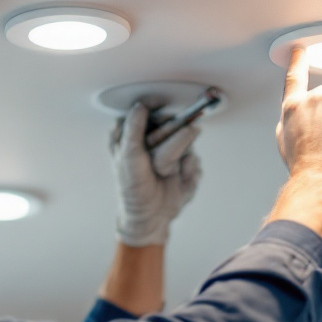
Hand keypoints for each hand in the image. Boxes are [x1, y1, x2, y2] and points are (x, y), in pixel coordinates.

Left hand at [110, 102, 202, 246]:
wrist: (150, 215)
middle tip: (156, 160)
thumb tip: (141, 106)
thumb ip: (133, 128)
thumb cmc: (133, 187)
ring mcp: (175, 150)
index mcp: (138, 132)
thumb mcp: (127, 155)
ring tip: (163, 171)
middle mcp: (158, 138)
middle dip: (167, 140)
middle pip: (172, 124)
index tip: (159, 110)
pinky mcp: (189, 163)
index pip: (151, 111)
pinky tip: (176, 178)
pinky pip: (194, 159)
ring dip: (176, 156)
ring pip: (187, 140)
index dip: (156, 112)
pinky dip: (187, 170)